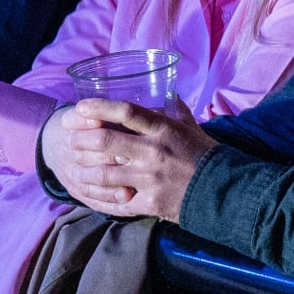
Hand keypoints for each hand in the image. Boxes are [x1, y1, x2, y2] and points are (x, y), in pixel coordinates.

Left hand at [48, 98, 209, 221]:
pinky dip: (99, 198)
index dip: (99, 107)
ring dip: (84, 170)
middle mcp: (153, 152)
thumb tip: (165, 91)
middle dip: (81, 139)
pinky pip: (116, 202)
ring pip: (104, 174)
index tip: (80, 108)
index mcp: (163, 129)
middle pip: (105, 142)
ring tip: (74, 167)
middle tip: (69, 140)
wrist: (224, 190)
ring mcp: (150, 179)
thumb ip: (174, 109)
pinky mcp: (150, 203)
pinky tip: (89, 194)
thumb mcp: (191, 126)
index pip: (125, 111)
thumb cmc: (205, 154)